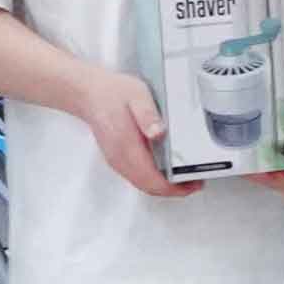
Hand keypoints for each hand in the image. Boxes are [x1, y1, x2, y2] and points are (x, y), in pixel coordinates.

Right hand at [84, 67, 190, 199]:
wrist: (88, 93)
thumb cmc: (112, 93)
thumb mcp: (137, 95)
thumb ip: (148, 114)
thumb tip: (158, 132)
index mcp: (126, 146)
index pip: (151, 180)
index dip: (174, 188)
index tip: (193, 184)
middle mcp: (119, 158)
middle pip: (149, 186)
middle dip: (174, 189)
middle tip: (195, 181)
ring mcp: (117, 160)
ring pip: (143, 183)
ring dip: (164, 185)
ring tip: (186, 176)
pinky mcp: (117, 158)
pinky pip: (137, 177)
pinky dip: (154, 179)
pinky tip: (167, 170)